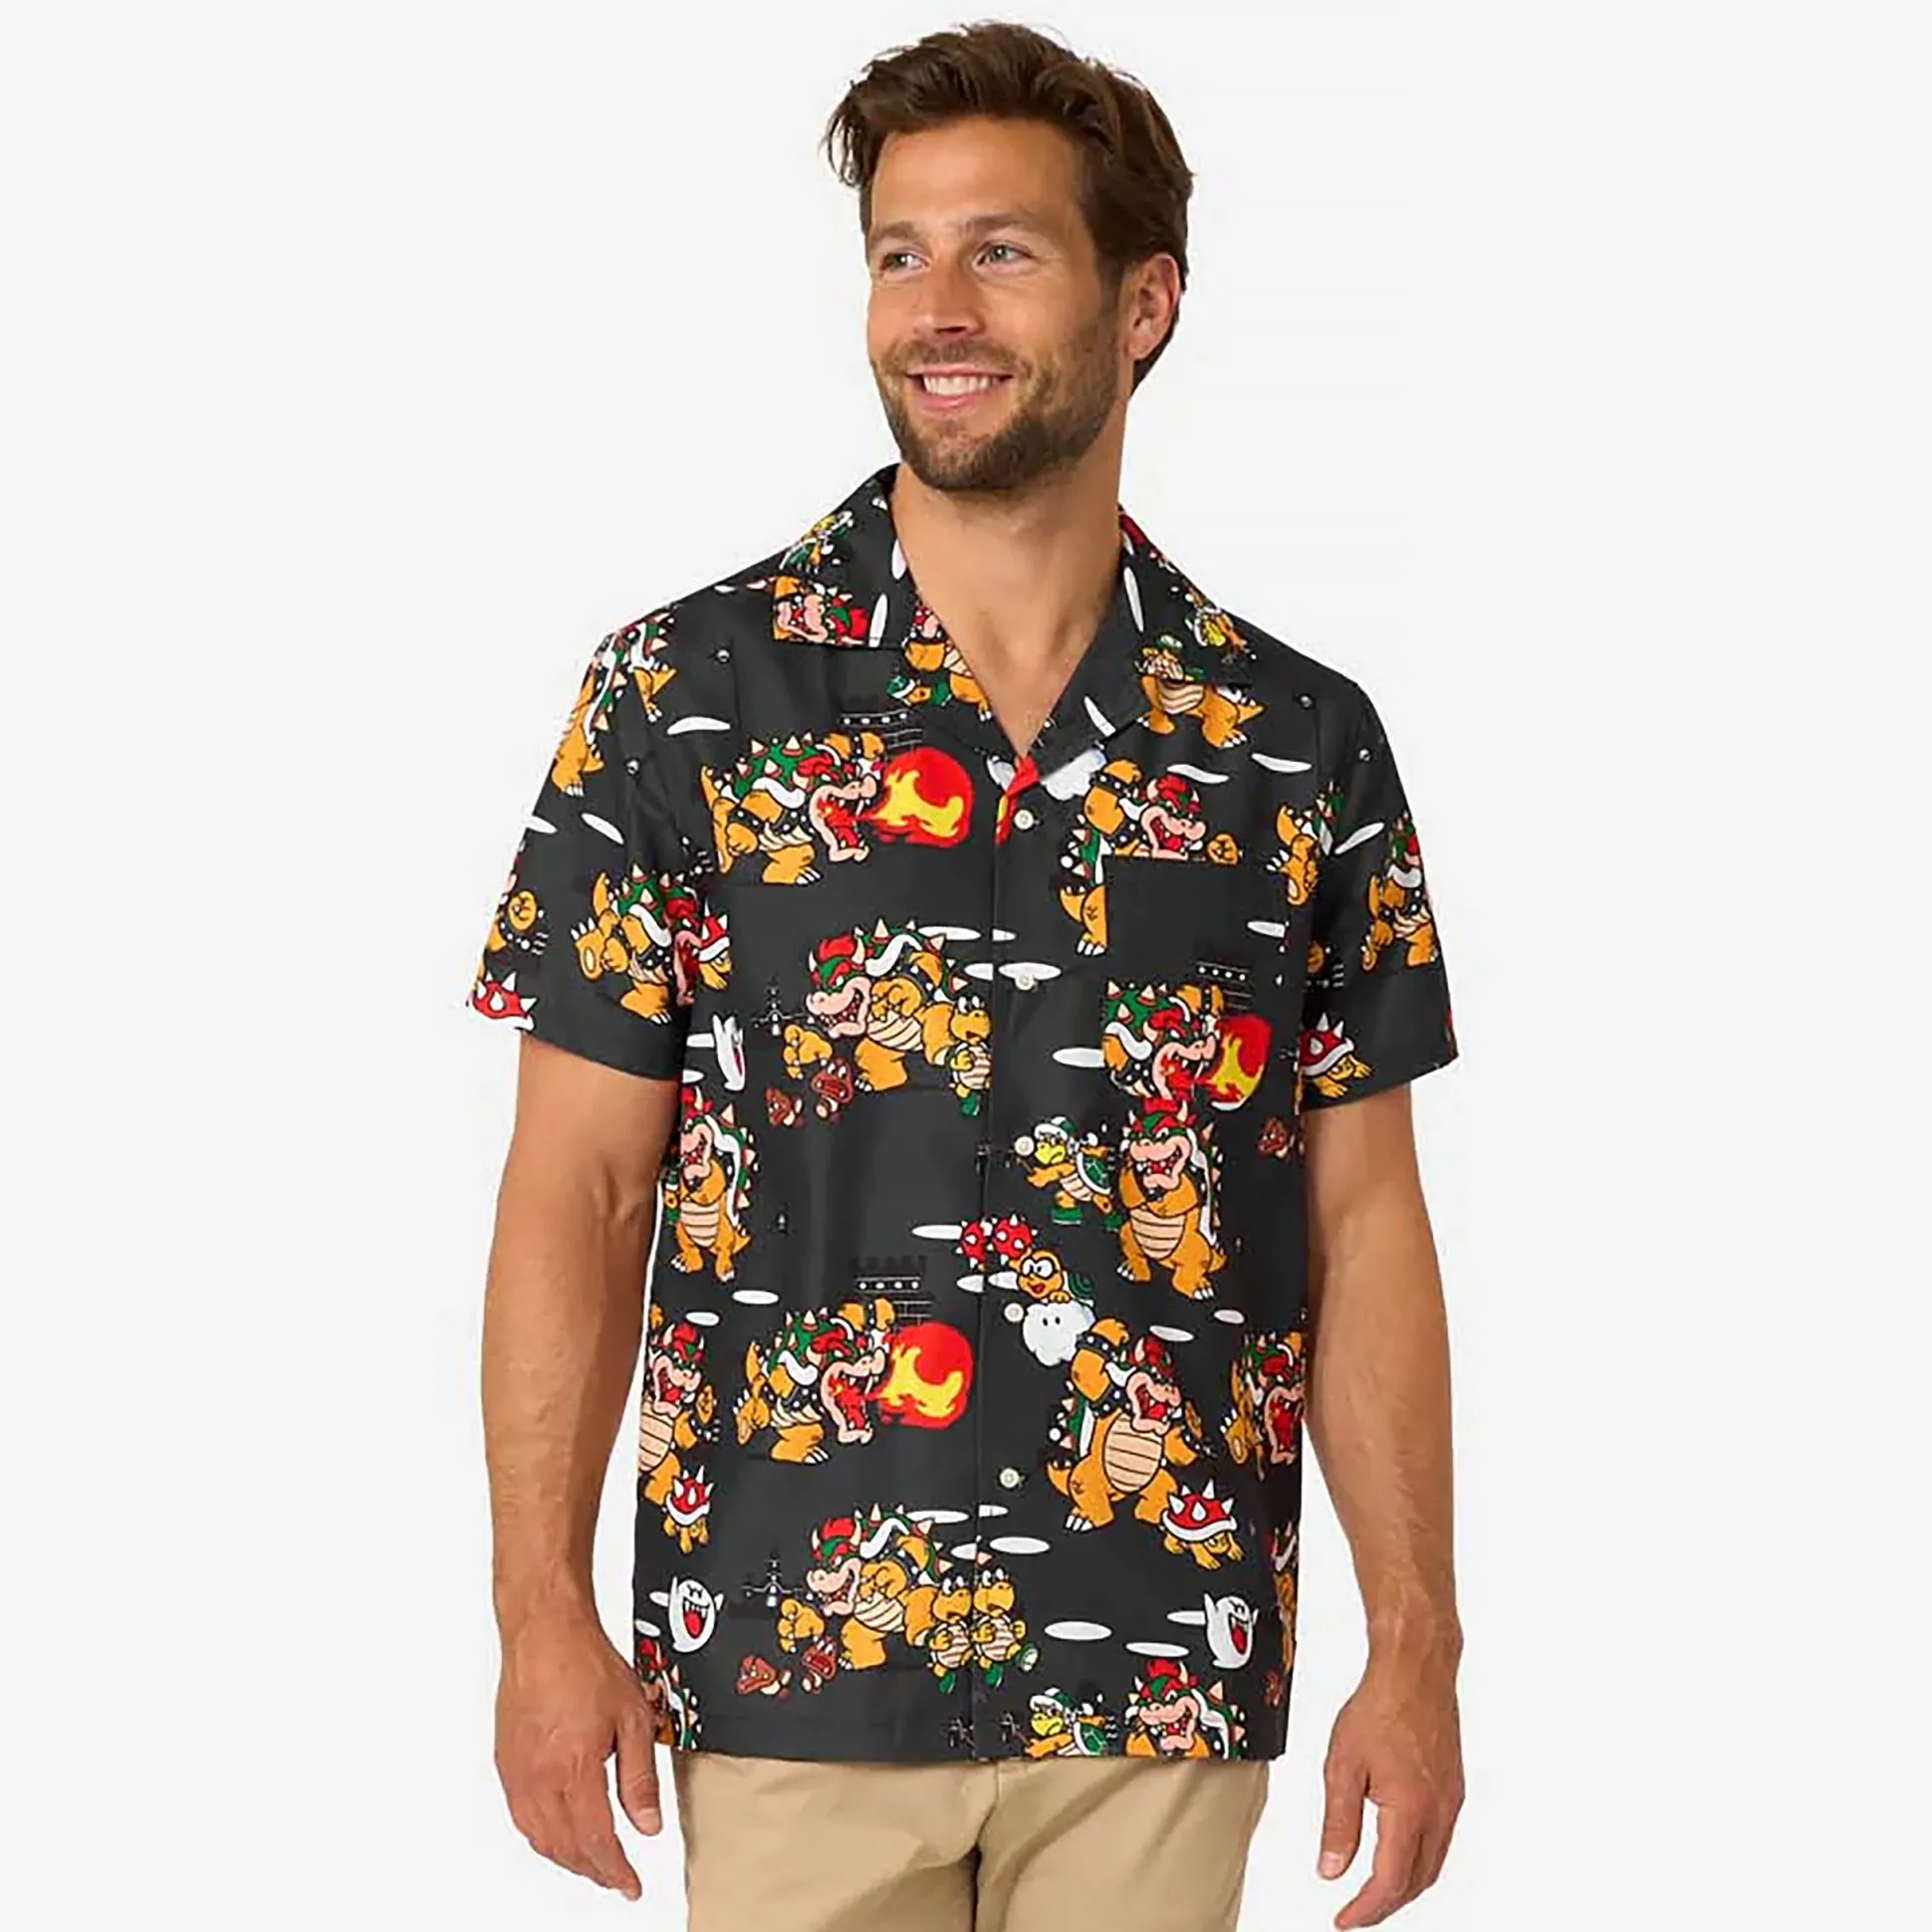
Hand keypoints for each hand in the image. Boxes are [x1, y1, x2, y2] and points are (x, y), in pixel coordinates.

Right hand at [495, 1606, 662, 1899]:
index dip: (616, 1872)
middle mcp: (538, 1778)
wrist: (545, 1632)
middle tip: (618, 1877)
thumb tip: (647, 1824)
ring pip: (539, 1838)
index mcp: (573, 1768)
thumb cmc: (586, 1663)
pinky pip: (522, 1817)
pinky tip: (560, 1832)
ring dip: (568, 1858)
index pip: (596, 1841)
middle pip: (565, 1848)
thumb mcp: (633, 1717)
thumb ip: (639, 1777)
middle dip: (593, 1870)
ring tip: (595, 1861)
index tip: (631, 1886)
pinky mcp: (505, 1763)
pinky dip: (544, 1836)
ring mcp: (516, 1773)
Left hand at [1317, 1646, 1463, 1926]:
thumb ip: (1338, 1823)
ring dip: (1404, 1885)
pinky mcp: (1453, 1788)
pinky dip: (1418, 1860)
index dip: (1366, 1909)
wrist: (1416, 1669)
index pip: (1390, 1881)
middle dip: (1386, 1904)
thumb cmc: (1379, 1706)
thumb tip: (1331, 1869)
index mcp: (1411, 1811)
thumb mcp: (1342, 1766)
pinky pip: (1440, 1840)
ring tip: (1373, 1891)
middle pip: (1417, 1881)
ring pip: (1433, 1864)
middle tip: (1355, 1912)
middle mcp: (1439, 1812)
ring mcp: (1451, 1801)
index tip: (1343, 1920)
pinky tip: (1397, 1852)